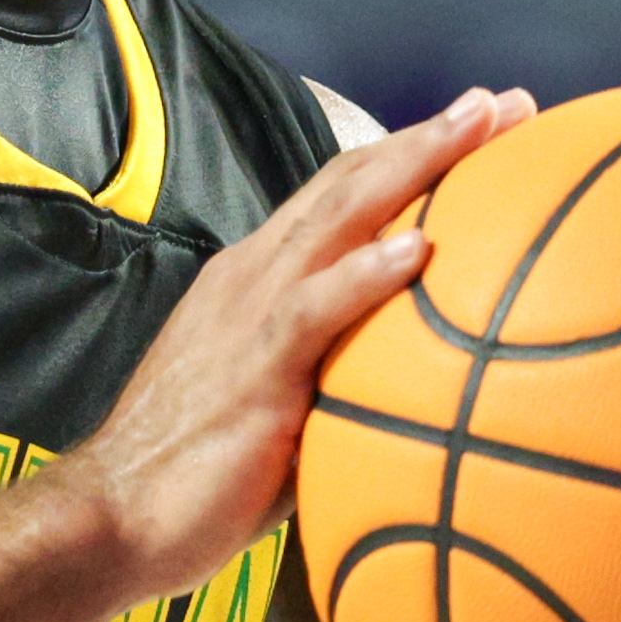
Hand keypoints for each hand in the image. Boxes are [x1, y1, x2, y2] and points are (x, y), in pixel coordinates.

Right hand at [72, 88, 531, 597]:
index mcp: (258, 279)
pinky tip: (420, 249)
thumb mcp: (274, 397)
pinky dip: (367, 273)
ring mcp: (252, 316)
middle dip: (432, 136)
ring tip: (480, 128)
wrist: (112, 516)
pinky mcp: (255, 370)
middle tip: (508, 105)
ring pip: (341, 216)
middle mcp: (255, 277)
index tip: (482, 126)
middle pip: (352, 182)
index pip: (341, 195)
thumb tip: (407, 383)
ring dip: (415, 165)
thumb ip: (333, 369)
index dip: (408, 153)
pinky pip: (315, 309)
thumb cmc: (197, 474)